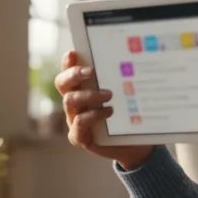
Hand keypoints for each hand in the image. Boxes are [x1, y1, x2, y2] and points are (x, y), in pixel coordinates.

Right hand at [56, 50, 153, 169]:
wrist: (135, 145)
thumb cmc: (129, 116)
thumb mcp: (127, 94)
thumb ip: (123, 78)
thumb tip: (132, 56)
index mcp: (82, 89)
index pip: (68, 71)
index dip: (68, 62)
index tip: (74, 52)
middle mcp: (74, 103)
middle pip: (62, 83)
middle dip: (74, 74)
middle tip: (92, 71)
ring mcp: (73, 120)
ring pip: (70, 101)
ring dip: (89, 95)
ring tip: (109, 94)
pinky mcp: (79, 137)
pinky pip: (78, 123)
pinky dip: (93, 115)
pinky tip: (109, 112)